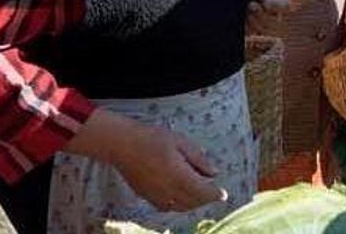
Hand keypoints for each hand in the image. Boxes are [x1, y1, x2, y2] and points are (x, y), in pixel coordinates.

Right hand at [112, 120, 226, 211]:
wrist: (122, 145)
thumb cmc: (152, 138)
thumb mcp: (181, 142)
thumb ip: (199, 158)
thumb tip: (213, 172)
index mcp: (180, 177)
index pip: (203, 192)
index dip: (215, 194)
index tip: (223, 194)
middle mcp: (169, 191)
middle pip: (193, 202)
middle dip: (205, 199)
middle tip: (213, 191)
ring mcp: (156, 196)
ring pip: (181, 207)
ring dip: (193, 203)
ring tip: (199, 192)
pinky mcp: (147, 197)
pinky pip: (167, 207)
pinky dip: (179, 204)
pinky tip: (181, 195)